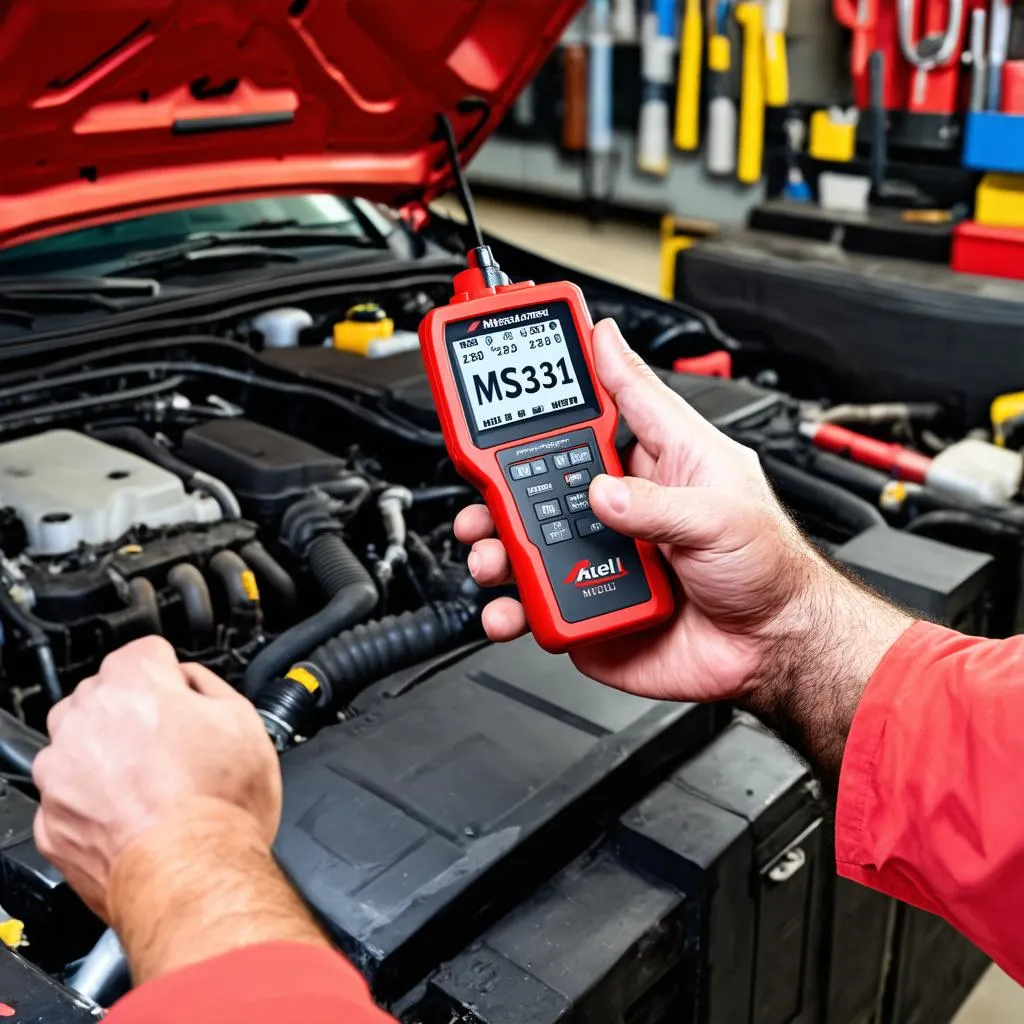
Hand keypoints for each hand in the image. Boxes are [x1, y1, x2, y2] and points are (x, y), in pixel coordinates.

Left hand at [32, 636, 280, 917]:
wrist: (192, 875)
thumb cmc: (220, 804)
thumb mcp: (245, 721)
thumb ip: (208, 686)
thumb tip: (191, 685)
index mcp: (132, 683)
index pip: (146, 653)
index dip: (172, 677)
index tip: (184, 700)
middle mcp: (85, 720)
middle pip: (105, 696)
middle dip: (134, 714)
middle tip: (176, 748)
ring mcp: (61, 773)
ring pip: (81, 746)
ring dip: (108, 757)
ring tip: (156, 788)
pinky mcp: (52, 821)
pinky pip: (71, 798)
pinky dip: (95, 804)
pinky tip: (135, 816)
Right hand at [456, 319, 907, 714]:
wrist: (769, 650)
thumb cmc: (768, 571)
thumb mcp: (724, 516)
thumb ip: (660, 504)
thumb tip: (602, 491)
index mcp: (663, 461)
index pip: (618, 398)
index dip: (586, 363)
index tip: (552, 334)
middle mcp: (626, 502)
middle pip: (548, 472)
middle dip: (505, 475)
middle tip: (484, 481)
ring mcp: (603, 552)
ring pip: (530, 536)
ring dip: (497, 541)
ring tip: (491, 552)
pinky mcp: (590, 601)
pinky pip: (536, 600)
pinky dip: (511, 604)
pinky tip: (508, 605)